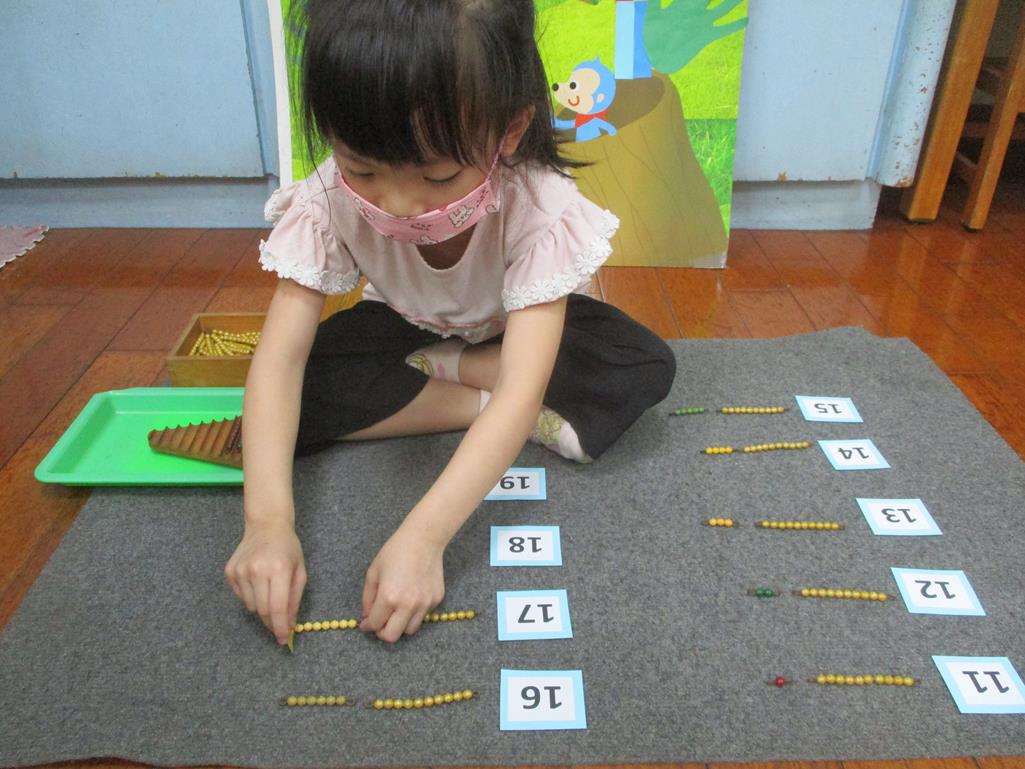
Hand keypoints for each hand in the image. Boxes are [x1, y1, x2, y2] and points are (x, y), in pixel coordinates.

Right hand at [224, 520, 306, 645]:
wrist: (266, 526)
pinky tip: (258, 582)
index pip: (277, 607)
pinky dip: (250, 597)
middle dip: (272, 622)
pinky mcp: (229, 571)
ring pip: (250, 606)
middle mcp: (257, 570)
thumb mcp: (299, 571)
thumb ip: (294, 599)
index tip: (283, 639)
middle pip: (262, 610)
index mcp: (278, 569)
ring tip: (269, 591)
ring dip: (261, 608)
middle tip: (279, 625)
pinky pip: (241, 597)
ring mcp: (240, 571)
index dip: (280, 627)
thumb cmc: (287, 548)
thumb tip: (289, 625)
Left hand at [360, 526, 444, 642]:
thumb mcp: (373, 572)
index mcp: (389, 597)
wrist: (423, 539)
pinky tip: (410, 597)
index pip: (375, 624)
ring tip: (395, 613)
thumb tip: (367, 616)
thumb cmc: (395, 552)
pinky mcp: (436, 600)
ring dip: (399, 625)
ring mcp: (424, 604)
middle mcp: (408, 605)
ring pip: (409, 630)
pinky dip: (414, 613)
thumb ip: (367, 598)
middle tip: (379, 623)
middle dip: (382, 632)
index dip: (367, 626)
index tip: (365, 624)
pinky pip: (422, 616)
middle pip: (392, 636)